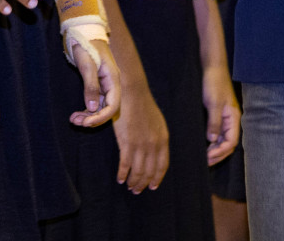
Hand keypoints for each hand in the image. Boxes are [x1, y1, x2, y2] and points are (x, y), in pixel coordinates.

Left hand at [68, 39, 121, 128]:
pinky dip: (86, 110)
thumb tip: (91, 108)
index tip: (86, 123)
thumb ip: (90, 86)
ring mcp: (105, 86)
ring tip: (73, 120)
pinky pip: (94, 103)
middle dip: (93, 119)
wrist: (84, 34)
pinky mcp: (97, 86)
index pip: (113, 105)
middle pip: (107, 109)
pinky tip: (76, 114)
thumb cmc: (86, 46)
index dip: (101, 117)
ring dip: (88, 116)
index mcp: (113, 79)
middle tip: (76, 122)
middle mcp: (111, 85)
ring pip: (100, 108)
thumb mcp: (87, 65)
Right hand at [113, 78, 169, 193]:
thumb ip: (158, 138)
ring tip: (129, 186)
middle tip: (137, 190)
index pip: (162, 165)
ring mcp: (141, 144)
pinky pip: (125, 165)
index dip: (157, 178)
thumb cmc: (143, 105)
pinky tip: (120, 178)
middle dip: (143, 184)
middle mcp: (154, 144)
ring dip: (133, 182)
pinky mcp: (127, 142)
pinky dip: (123, 174)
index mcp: (163, 139)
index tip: (152, 186)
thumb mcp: (157, 122)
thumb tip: (156, 152)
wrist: (132, 93)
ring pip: (138, 171)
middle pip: (149, 171)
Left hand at [203, 64, 240, 165]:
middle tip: (205, 161)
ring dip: (216, 150)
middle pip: (229, 144)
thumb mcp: (213, 103)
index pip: (232, 141)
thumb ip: (214, 122)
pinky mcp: (218, 115)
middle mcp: (232, 119)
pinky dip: (213, 142)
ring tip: (204, 157)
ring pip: (224, 140)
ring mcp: (226, 118)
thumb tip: (213, 140)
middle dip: (218, 154)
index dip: (221, 151)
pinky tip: (205, 146)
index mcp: (234, 117)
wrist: (212, 67)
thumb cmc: (214, 82)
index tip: (208, 157)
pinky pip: (219, 133)